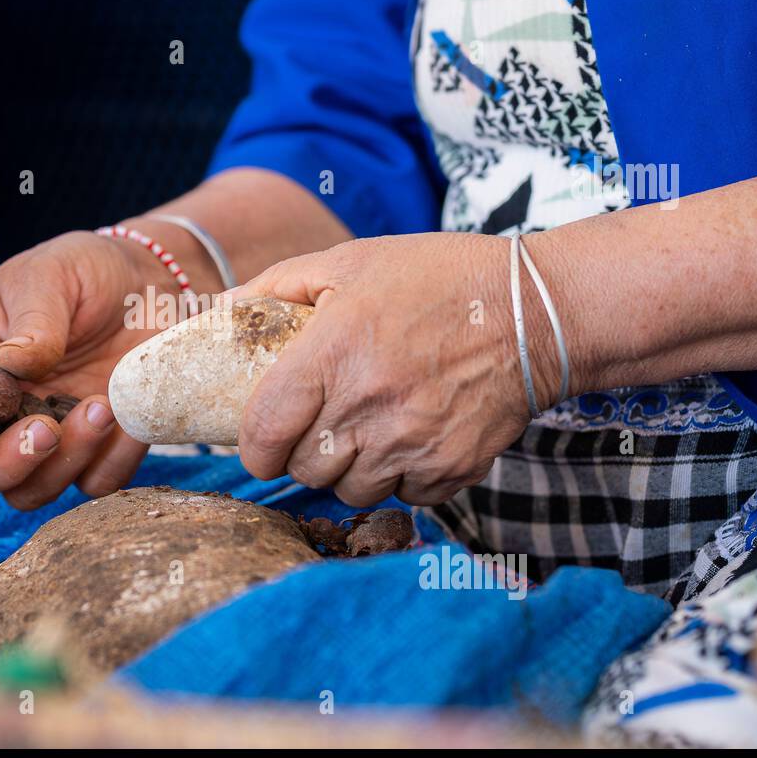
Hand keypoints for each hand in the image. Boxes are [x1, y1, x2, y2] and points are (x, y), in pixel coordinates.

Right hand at [0, 230, 180, 508]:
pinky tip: (130, 417)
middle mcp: (2, 410)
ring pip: (32, 490)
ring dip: (64, 461)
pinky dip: (114, 460)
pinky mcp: (98, 450)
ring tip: (102, 405)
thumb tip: (12, 363)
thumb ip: (34, 318)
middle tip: (45, 432)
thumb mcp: (53, 274)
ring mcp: (49, 436)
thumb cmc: (87, 270)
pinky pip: (97, 482)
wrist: (152, 283)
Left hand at [234, 233, 558, 506]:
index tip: (260, 443)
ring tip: (364, 434)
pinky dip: (400, 478)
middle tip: (315, 431)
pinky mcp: (452, 468)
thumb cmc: (436, 278)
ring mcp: (413, 442)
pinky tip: (408, 440)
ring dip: (348, 471)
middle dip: (299, 455)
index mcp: (332, 353)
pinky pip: (404, 497)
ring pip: (349, 490)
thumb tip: (220, 307)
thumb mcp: (350, 261)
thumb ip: (277, 285)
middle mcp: (368, 404)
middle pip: (303, 469)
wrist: (536, 309)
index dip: (253, 447)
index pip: (264, 431)